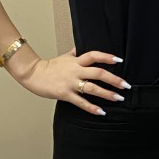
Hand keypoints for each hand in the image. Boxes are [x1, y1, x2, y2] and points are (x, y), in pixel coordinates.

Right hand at [9, 48, 129, 115]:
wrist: (32, 74)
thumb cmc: (49, 66)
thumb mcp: (65, 56)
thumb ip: (76, 53)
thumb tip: (83, 46)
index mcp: (76, 61)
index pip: (94, 56)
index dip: (107, 57)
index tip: (119, 60)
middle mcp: (75, 71)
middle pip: (98, 73)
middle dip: (114, 79)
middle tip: (126, 85)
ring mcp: (70, 83)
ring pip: (92, 88)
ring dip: (107, 94)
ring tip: (119, 98)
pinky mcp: (65, 94)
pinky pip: (80, 102)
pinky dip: (92, 107)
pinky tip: (101, 112)